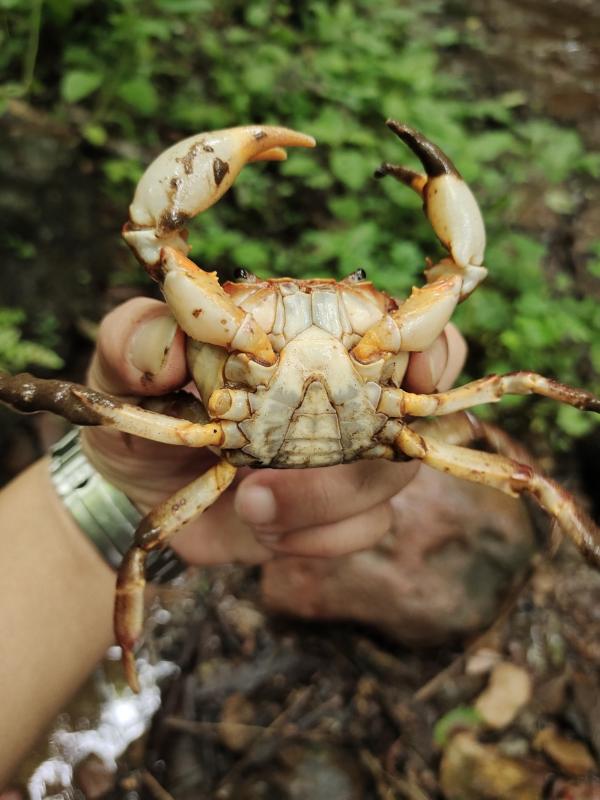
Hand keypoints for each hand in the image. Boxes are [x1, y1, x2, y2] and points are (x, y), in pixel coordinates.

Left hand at [83, 298, 466, 564]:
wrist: (136, 490)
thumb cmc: (140, 407)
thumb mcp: (120, 368)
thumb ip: (134, 342)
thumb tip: (172, 347)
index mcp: (310, 344)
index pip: (406, 336)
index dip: (432, 354)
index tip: (418, 379)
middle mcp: (342, 399)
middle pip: (410, 423)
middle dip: (352, 465)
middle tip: (267, 481)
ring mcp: (344, 459)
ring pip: (389, 484)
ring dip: (321, 505)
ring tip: (250, 505)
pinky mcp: (332, 513)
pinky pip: (363, 530)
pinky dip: (314, 538)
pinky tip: (262, 527)